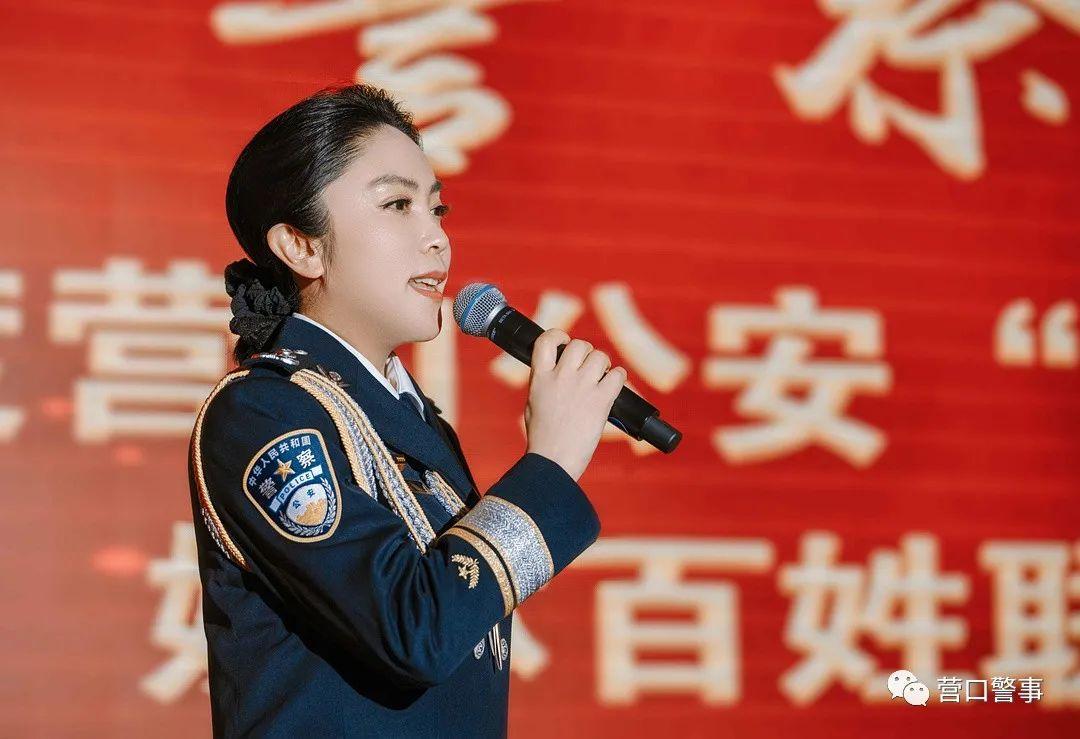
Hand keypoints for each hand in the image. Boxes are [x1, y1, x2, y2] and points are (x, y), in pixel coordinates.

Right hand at [523, 329, 626, 481]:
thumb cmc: (543, 438)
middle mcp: (561, 377)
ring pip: (600, 357)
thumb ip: (544, 383)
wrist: (553, 461)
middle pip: (579, 344)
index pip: (547, 340)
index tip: (565, 343)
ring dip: (604, 365)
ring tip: (601, 379)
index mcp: (540, 377)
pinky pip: (618, 375)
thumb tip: (557, 374)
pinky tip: (613, 389)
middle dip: (587, 353)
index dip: (559, 336)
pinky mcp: (601, 400)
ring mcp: (582, 387)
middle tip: (588, 368)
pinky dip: (618, 378)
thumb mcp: (533, 404)